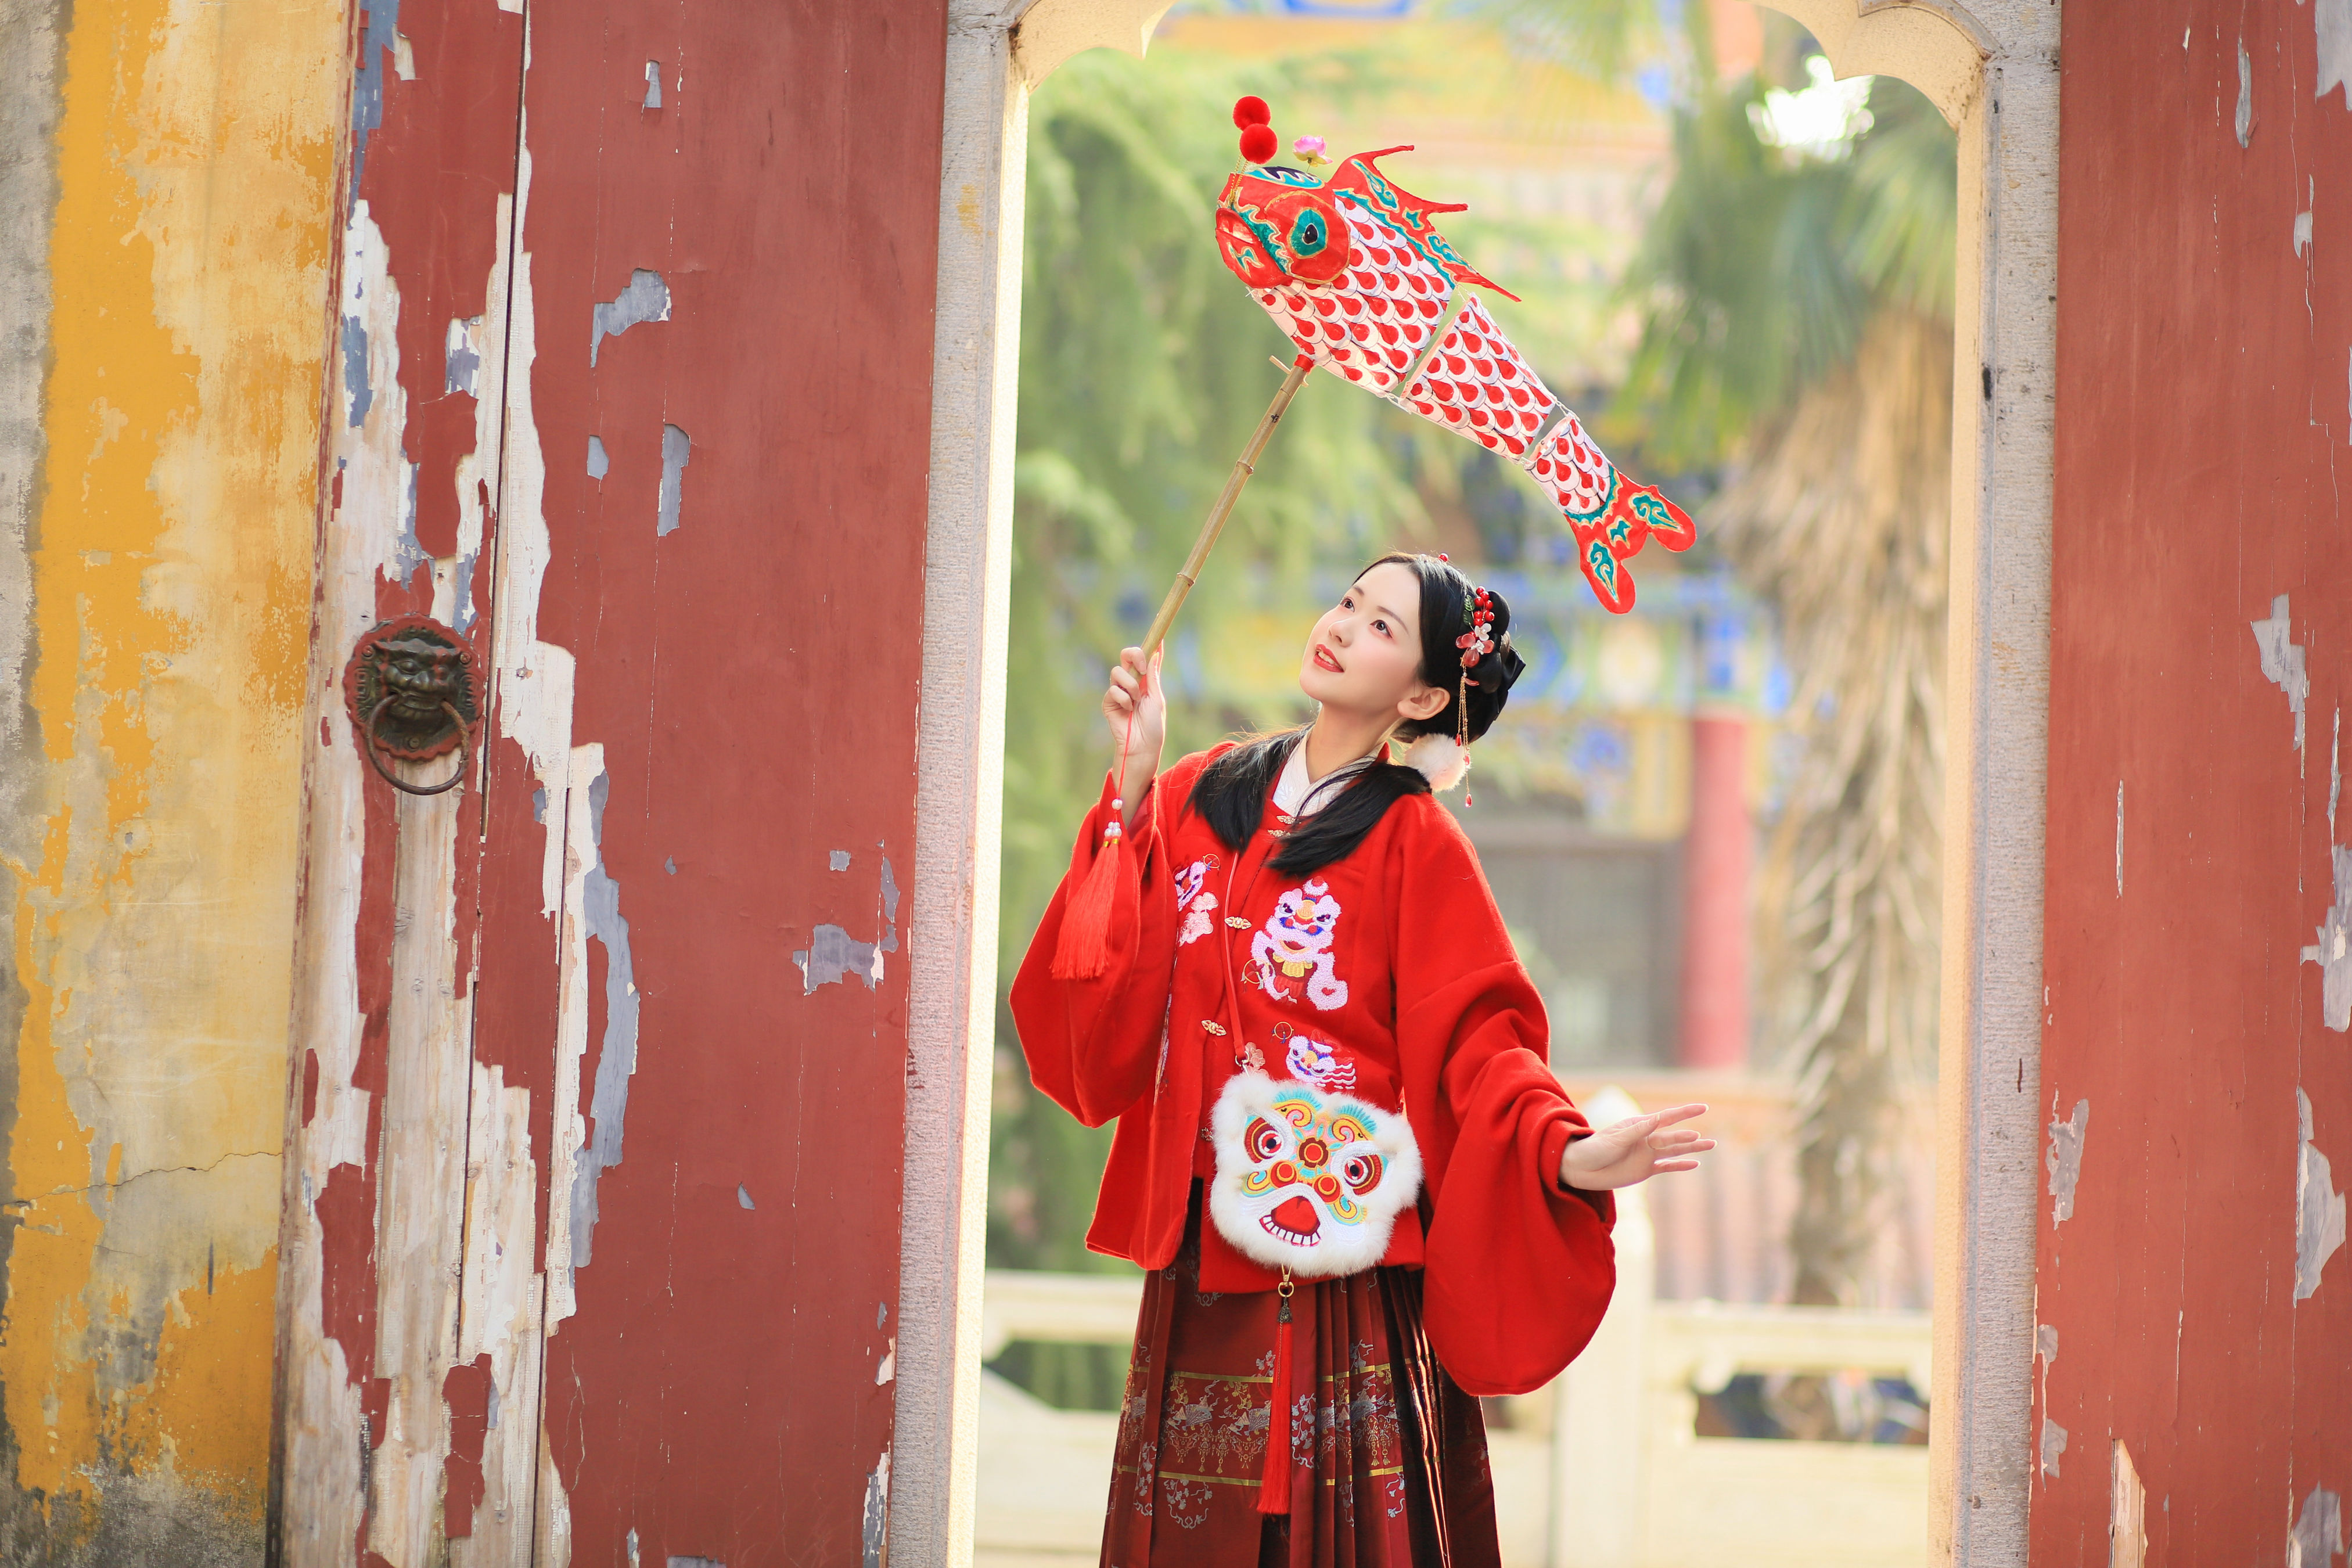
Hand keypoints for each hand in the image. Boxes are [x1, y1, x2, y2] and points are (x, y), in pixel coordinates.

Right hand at [1103, 646, 1165, 813]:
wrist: (1143, 746)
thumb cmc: (1153, 726)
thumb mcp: (1157, 698)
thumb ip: (1153, 675)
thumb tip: (1156, 652)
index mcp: (1145, 680)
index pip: (1143, 657)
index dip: (1148, 646)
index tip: (1157, 639)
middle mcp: (1131, 682)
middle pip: (1126, 655)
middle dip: (1134, 656)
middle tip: (1141, 667)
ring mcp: (1118, 692)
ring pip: (1117, 672)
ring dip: (1130, 685)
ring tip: (1136, 701)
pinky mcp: (1108, 702)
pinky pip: (1113, 690)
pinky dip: (1123, 698)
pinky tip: (1128, 710)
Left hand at [1561, 1103, 1712, 1190]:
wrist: (1580, 1168)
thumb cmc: (1595, 1148)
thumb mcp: (1616, 1139)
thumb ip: (1637, 1131)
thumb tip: (1657, 1119)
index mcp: (1639, 1126)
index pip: (1666, 1117)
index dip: (1685, 1112)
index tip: (1702, 1107)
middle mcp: (1646, 1139)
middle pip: (1673, 1136)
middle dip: (1689, 1136)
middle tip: (1705, 1139)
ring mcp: (1646, 1154)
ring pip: (1675, 1150)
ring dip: (1692, 1149)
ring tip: (1711, 1145)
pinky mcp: (1644, 1170)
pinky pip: (1666, 1167)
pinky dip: (1680, 1166)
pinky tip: (1695, 1164)